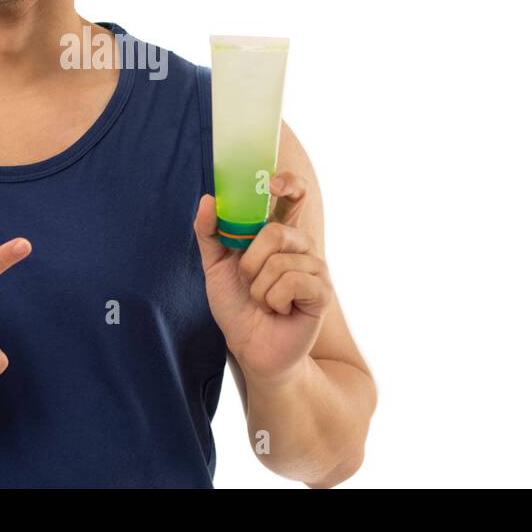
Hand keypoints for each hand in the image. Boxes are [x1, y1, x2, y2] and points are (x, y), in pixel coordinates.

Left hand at [193, 172, 331, 384]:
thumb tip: (209, 198)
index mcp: (279, 234)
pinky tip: (279, 310)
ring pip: (280, 261)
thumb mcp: (215, 267)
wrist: (250, 347)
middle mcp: (300, 246)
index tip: (272, 185)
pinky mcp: (322, 292)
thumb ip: (210, 232)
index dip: (289, 183)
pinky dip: (273, 299)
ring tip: (263, 301)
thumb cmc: (238, 306)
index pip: (294, 196)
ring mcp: (315, 268)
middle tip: (248, 281)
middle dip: (250, 262)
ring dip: (259, 288)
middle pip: (276, 231)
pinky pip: (292, 282)